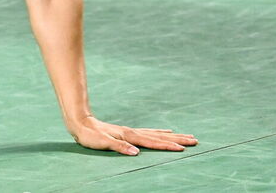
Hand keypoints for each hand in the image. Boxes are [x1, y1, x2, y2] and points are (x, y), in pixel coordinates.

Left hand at [67, 116, 197, 154]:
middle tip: (195, 140)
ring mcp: (132, 131)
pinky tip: (165, 131)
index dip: (168, 146)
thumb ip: (119, 147)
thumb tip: (136, 153)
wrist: (81, 123)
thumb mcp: (102, 143)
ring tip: (186, 136)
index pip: (153, 142)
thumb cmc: (90, 135)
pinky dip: (160, 133)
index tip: (182, 149)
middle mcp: (133, 133)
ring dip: (172, 135)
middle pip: (160, 136)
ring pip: (157, 134)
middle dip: (177, 139)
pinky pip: (150, 133)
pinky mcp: (128, 132)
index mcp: (129, 136)